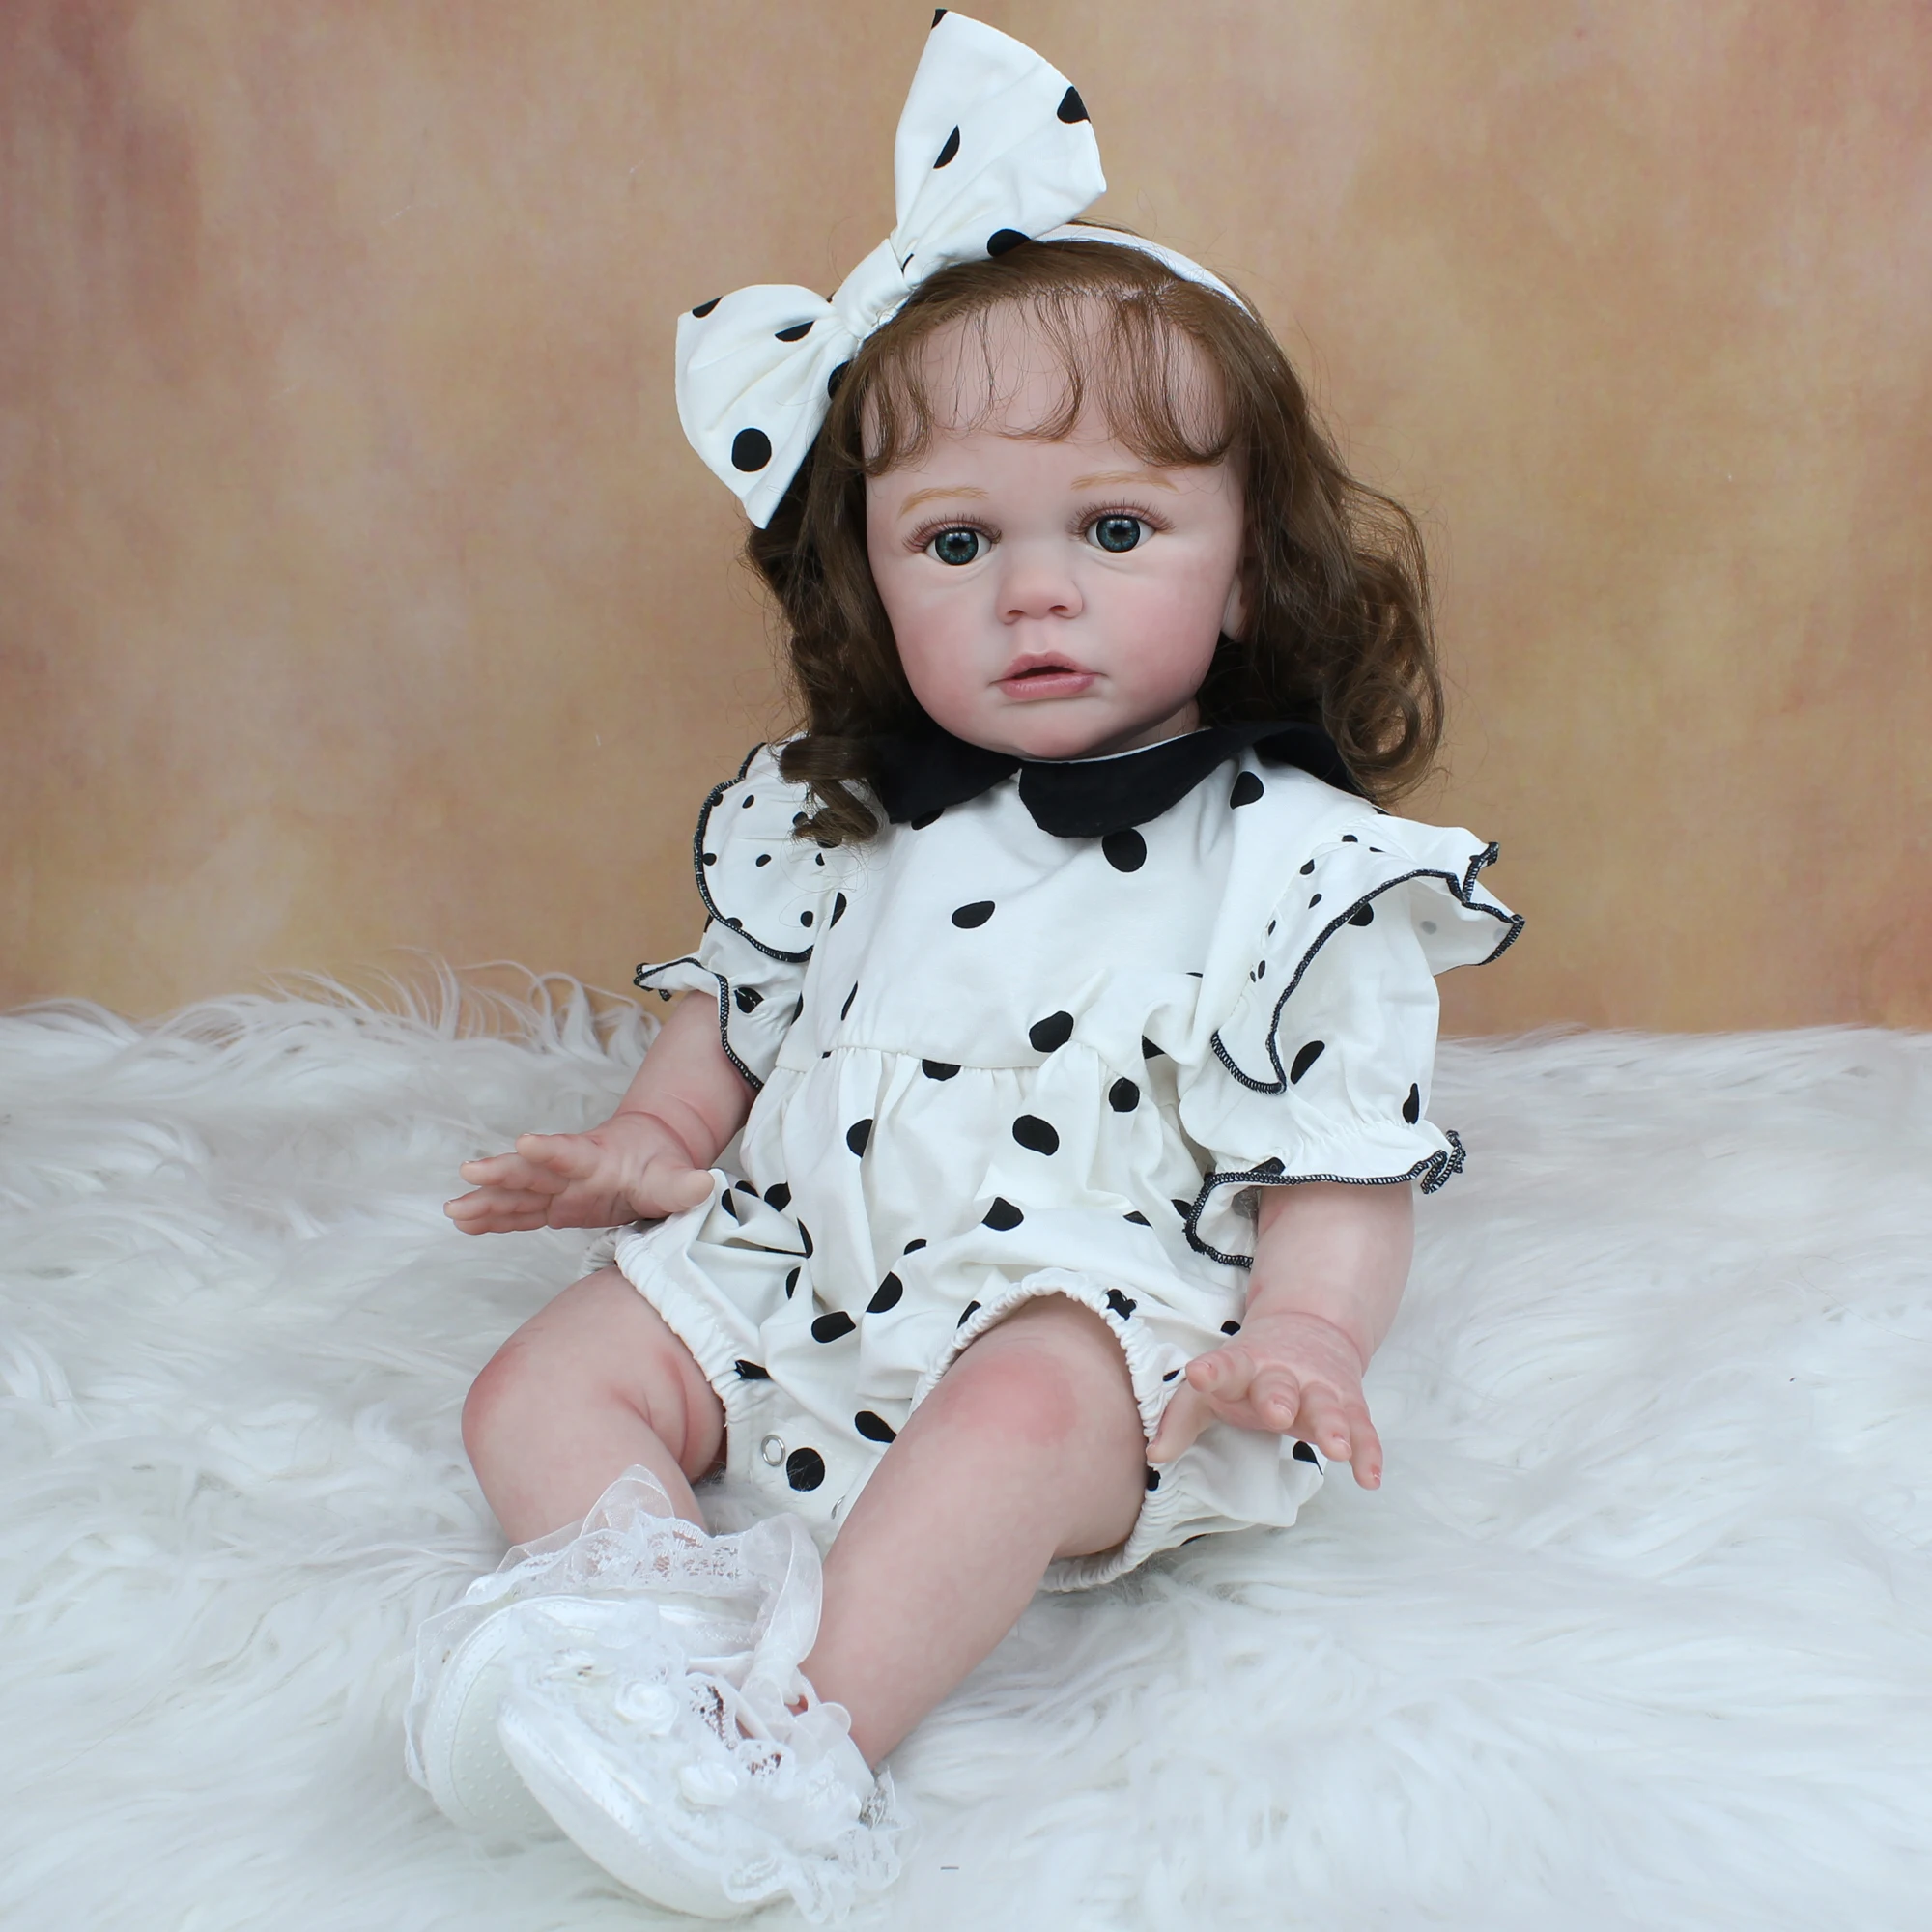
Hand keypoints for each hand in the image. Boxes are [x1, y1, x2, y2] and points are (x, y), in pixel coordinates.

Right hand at [444, 1109, 713, 1233]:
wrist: (645, 1149)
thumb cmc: (658, 1162)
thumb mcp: (674, 1173)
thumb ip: (683, 1184)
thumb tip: (703, 1185)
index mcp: (598, 1158)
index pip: (571, 1152)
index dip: (549, 1149)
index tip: (523, 1142)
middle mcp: (569, 1171)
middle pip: (532, 1171)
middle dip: (501, 1172)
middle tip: (469, 1171)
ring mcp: (557, 1188)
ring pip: (516, 1193)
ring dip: (486, 1200)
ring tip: (453, 1210)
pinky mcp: (552, 1205)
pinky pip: (517, 1214)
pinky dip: (491, 1218)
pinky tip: (463, 1223)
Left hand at [1147, 1304, 1384, 1487]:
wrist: (1309, 1329)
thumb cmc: (1251, 1373)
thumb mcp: (1215, 1387)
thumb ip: (1182, 1419)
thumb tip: (1155, 1455)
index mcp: (1243, 1366)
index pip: (1224, 1366)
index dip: (1212, 1372)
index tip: (1199, 1375)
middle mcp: (1283, 1374)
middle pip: (1280, 1386)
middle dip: (1279, 1399)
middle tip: (1277, 1413)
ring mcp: (1319, 1389)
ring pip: (1327, 1406)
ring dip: (1332, 1426)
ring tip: (1337, 1448)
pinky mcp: (1349, 1405)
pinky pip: (1362, 1429)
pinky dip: (1368, 1451)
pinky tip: (1370, 1477)